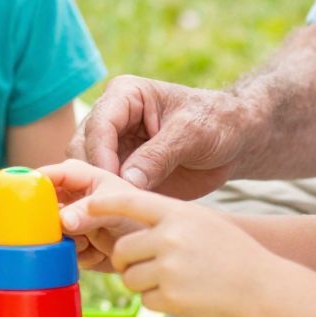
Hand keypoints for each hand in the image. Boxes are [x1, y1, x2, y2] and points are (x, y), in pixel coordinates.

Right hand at [38, 159, 141, 270]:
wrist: (152, 248)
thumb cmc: (140, 216)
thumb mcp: (116, 208)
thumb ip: (88, 212)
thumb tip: (62, 221)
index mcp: (78, 176)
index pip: (48, 174)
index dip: (33, 183)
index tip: (22, 199)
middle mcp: (69, 198)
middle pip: (41, 208)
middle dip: (53, 223)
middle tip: (68, 231)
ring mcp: (69, 223)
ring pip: (49, 234)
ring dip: (68, 242)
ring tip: (92, 242)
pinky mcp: (72, 245)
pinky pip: (60, 253)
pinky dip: (77, 256)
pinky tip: (98, 253)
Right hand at [71, 75, 252, 198]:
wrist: (234, 141)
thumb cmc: (216, 123)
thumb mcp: (192, 133)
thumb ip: (159, 155)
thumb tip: (127, 180)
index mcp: (124, 95)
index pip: (99, 126)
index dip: (101, 156)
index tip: (114, 183)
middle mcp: (111, 119)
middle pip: (81, 150)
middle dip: (92, 177)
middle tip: (111, 205)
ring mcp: (113, 148)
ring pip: (86, 173)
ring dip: (97, 193)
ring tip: (117, 215)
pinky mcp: (121, 173)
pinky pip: (103, 190)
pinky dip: (106, 205)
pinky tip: (119, 221)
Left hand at [85, 187, 276, 316]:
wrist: (262, 285)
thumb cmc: (231, 251)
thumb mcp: (202, 220)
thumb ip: (167, 218)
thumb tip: (125, 220)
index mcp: (178, 213)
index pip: (129, 202)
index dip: (102, 205)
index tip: (86, 207)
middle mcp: (171, 238)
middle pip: (121, 250)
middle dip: (125, 261)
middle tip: (141, 263)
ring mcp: (170, 269)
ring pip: (129, 277)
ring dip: (141, 282)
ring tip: (170, 279)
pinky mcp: (172, 298)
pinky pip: (144, 299)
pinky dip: (157, 300)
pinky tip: (182, 294)